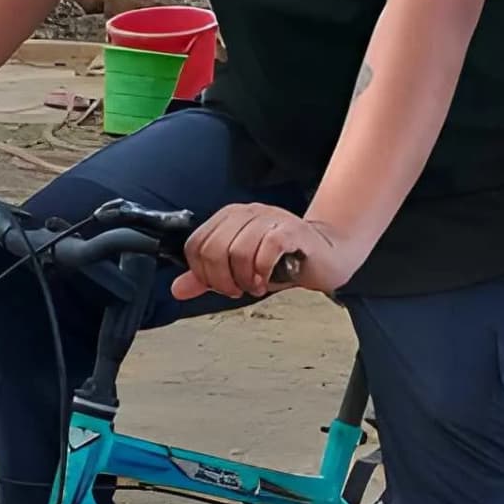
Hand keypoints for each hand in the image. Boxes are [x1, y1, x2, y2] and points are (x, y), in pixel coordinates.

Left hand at [171, 204, 357, 301]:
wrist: (326, 254)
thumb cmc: (283, 261)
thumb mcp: (238, 270)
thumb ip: (208, 277)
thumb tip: (177, 289)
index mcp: (229, 218)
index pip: (196, 245)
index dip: (203, 273)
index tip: (221, 286)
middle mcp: (247, 214)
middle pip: (214, 249)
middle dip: (222, 279)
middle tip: (238, 289)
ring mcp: (270, 219)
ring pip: (238, 250)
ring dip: (244, 278)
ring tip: (255, 286)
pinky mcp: (291, 230)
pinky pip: (267, 248)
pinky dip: (263, 270)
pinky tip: (267, 280)